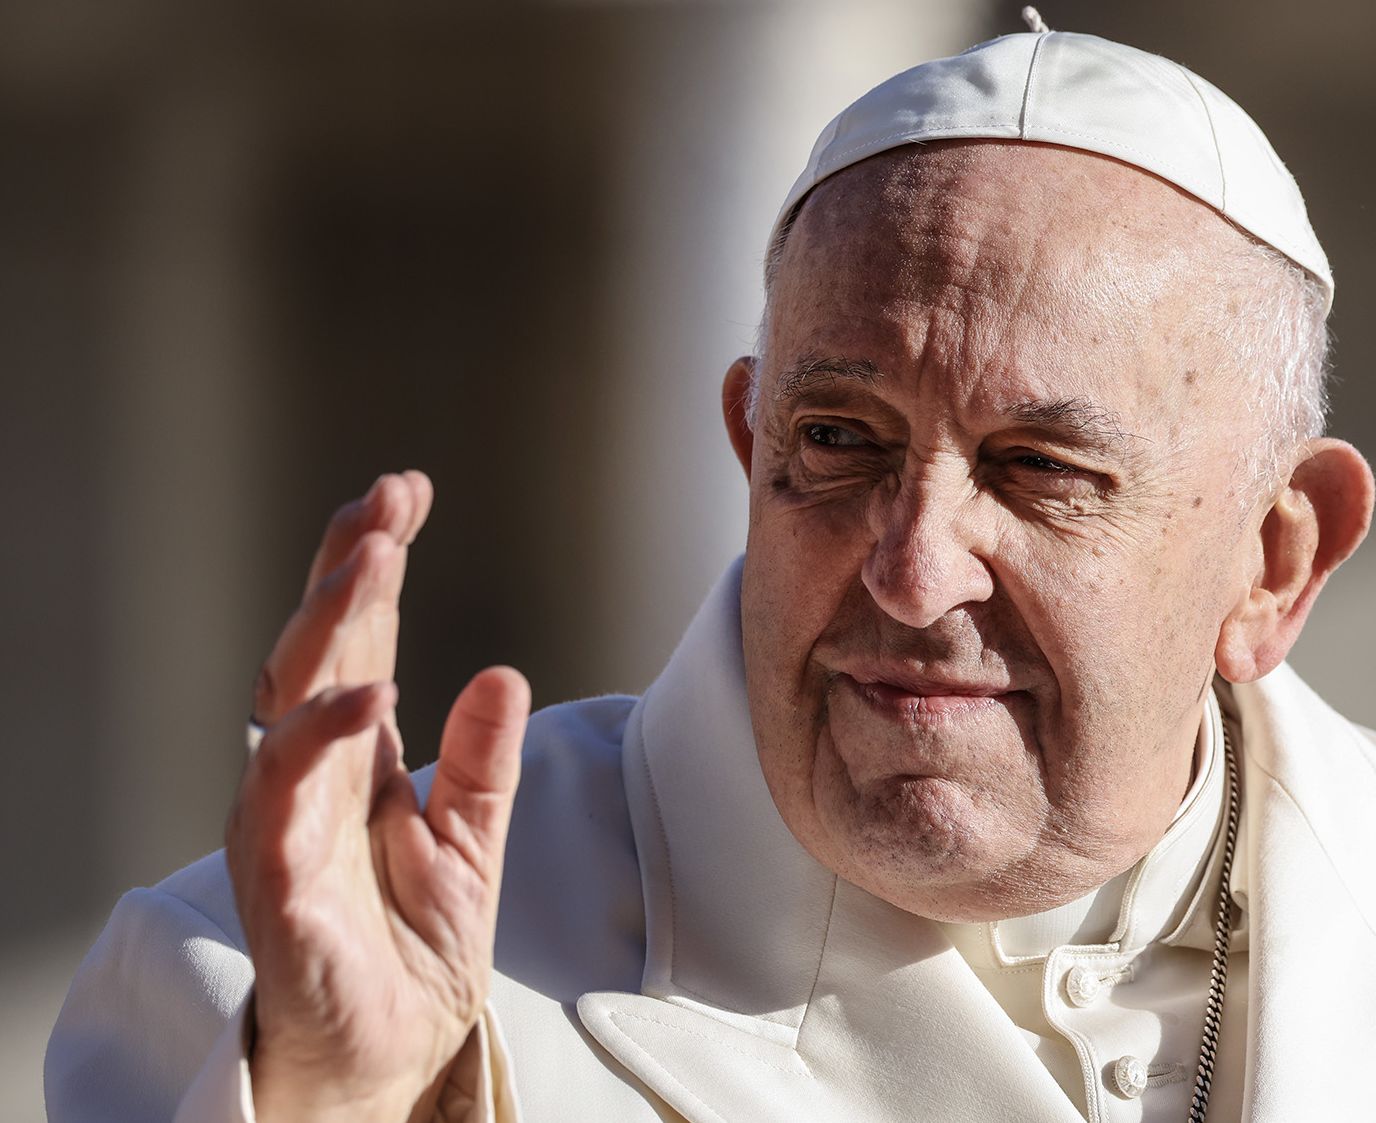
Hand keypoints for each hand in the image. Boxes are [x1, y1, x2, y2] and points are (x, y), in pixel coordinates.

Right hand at [225, 471, 529, 1121]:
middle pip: (315, 654)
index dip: (372, 562)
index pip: (356, 640)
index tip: (406, 490)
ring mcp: (287, 826)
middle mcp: (309, 779)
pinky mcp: (282, 886)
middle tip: (384, 503)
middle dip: (346, 570)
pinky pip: (286, 804)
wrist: (391, 1053)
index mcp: (353, 759)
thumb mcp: (473, 841)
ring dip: (328, 630)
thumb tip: (501, 675)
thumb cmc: (412, 948)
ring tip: (372, 563)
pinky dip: (320, 744)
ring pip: (288, 707)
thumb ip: (485, 763)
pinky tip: (367, 698)